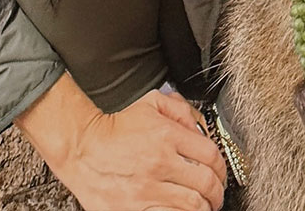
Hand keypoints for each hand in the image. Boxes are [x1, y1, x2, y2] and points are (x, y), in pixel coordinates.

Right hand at [16, 74, 225, 210]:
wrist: (82, 147)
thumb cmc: (115, 127)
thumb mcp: (150, 104)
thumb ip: (180, 110)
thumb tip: (200, 127)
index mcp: (167, 136)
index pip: (211, 156)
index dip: (223, 167)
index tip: (221, 173)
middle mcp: (160, 163)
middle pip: (206, 184)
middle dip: (217, 192)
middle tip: (217, 194)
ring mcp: (147, 190)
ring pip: (191, 206)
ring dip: (204, 208)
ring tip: (204, 206)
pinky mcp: (133, 209)